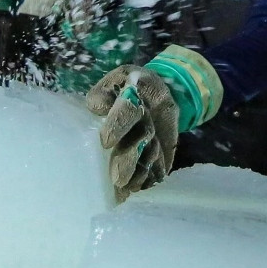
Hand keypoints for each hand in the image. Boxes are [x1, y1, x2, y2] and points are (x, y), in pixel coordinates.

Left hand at [86, 65, 178, 197]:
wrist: (162, 86)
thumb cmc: (126, 85)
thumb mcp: (114, 80)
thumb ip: (102, 93)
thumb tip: (97, 109)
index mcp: (140, 87)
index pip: (129, 107)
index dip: (118, 124)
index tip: (105, 142)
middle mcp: (155, 109)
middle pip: (144, 135)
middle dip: (130, 158)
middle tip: (117, 178)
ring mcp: (164, 127)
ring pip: (154, 151)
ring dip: (141, 172)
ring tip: (126, 187)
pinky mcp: (169, 142)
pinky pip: (163, 160)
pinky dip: (152, 175)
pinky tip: (141, 186)